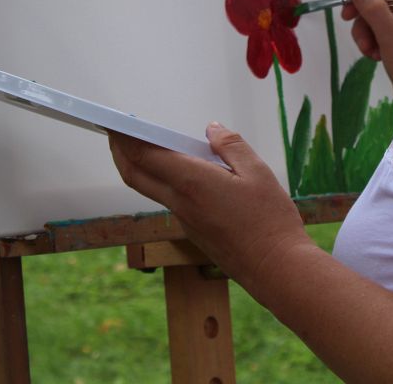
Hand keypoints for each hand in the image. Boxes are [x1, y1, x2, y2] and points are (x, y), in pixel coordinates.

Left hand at [108, 123, 313, 291]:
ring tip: (147, 145)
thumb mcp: (258, 172)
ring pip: (150, 189)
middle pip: (135, 175)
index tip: (115, 122)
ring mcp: (185, 221)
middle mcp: (181, 203)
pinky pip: (170, 201)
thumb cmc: (270, 221)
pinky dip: (163, 181)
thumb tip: (211, 129)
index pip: (145, 155)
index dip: (125, 137)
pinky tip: (181, 171)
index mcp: (192, 183)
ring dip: (140, 166)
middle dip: (120, 151)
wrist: (277, 270)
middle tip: (116, 132)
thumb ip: (231, 146)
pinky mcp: (194, 233)